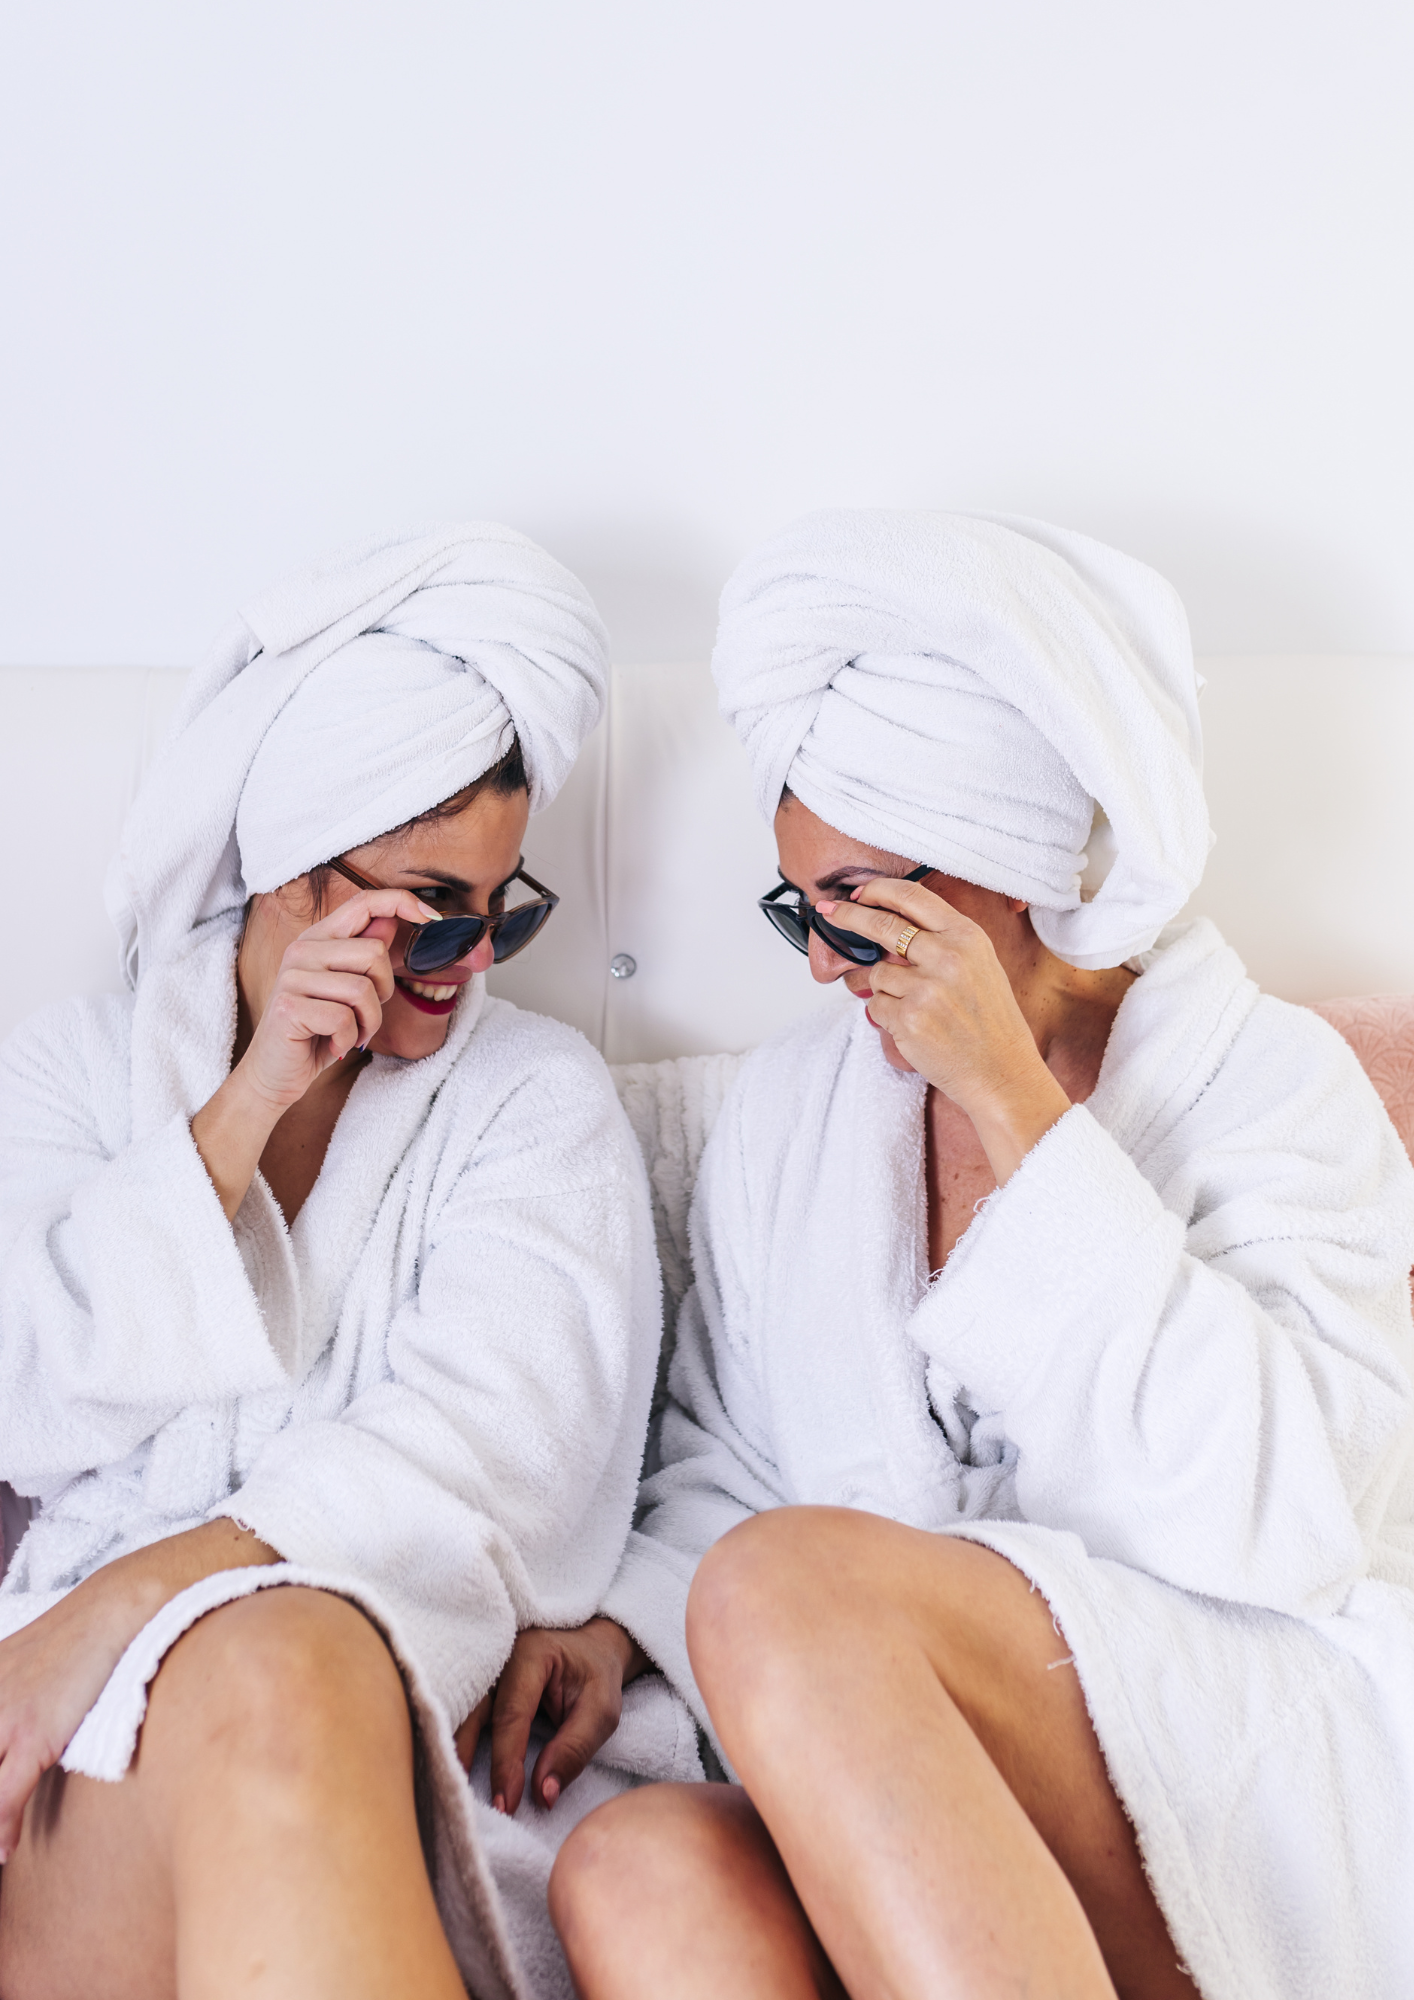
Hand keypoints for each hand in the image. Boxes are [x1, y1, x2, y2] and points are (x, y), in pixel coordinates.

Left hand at [0, 1520, 276, 1860]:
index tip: (0, 1793)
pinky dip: (2, 1829)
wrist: (118, 1608)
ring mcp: (2, 1718)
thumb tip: (14, 1738)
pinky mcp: (33, 1734)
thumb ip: (8, 1696)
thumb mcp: (22, 1665)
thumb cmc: (79, 1640)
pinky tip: (5, 1849)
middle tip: (0, 1830)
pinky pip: (3, 1798)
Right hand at [191, 886, 438, 1217]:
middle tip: (363, 1016)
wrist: (274, 1073)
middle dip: (383, 993)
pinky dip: (349, 1039)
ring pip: (363, 990)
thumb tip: (392, 920)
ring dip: (368, 1022)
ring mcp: (292, 977)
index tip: (434, 918)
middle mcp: (302, 949)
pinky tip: (334, 1045)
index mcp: (319, 939)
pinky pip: (345, 1019)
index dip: (403, 903)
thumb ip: (364, 955)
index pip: (364, 901)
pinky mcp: (290, 1007)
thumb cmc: (317, 1031)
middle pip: (374, 954)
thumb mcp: (347, 990)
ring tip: (350, 1033)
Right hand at [465, 1618, 647, 1816]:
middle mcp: (499, 1655)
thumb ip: (574, 1749)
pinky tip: (452, 1767)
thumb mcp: (602, 1710)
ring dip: (453, 1748)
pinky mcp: (480, 1680)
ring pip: (460, 1708)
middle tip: (463, 1802)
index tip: (506, 1804)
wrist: (592, 1645)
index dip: (506, 1762)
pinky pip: (463, 1710)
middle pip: (472, 1708)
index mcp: (531, 1654)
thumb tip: (543, 1794)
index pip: (512, 1715)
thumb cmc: (597, 1674)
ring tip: (449, 1788)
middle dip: (465, 1755)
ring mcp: (485, 1665)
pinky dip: (457, 1738)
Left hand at [817, 876, 1071, 1183]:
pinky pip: (875, 1006)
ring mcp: (926, 988)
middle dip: (848, 916)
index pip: (912, 896)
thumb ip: (939, 941)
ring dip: (882, 988)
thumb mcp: (979, 966)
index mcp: (967, 937)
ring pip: (876, 973)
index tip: (856, 893)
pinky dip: (885, 1015)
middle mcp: (947, 957)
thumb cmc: (990, 1023)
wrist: (1003, 1073)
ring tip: (915, 1008)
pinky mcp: (908, 1019)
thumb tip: (887, 926)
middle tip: (829, 911)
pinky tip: (914, 1027)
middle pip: (881, 924)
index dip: (877, 891)